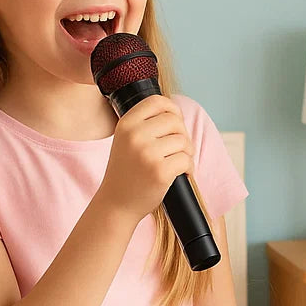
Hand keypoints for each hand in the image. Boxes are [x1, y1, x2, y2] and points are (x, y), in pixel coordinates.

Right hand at [96, 95, 193, 221]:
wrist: (116, 203)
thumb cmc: (127, 171)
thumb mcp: (127, 140)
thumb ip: (145, 125)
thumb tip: (176, 113)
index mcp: (126, 124)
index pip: (157, 101)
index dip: (172, 110)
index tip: (175, 123)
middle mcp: (135, 135)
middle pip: (175, 121)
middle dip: (182, 134)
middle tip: (177, 148)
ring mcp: (147, 153)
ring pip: (184, 141)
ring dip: (186, 152)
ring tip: (176, 162)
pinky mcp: (160, 171)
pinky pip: (187, 160)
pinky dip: (188, 167)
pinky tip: (180, 173)